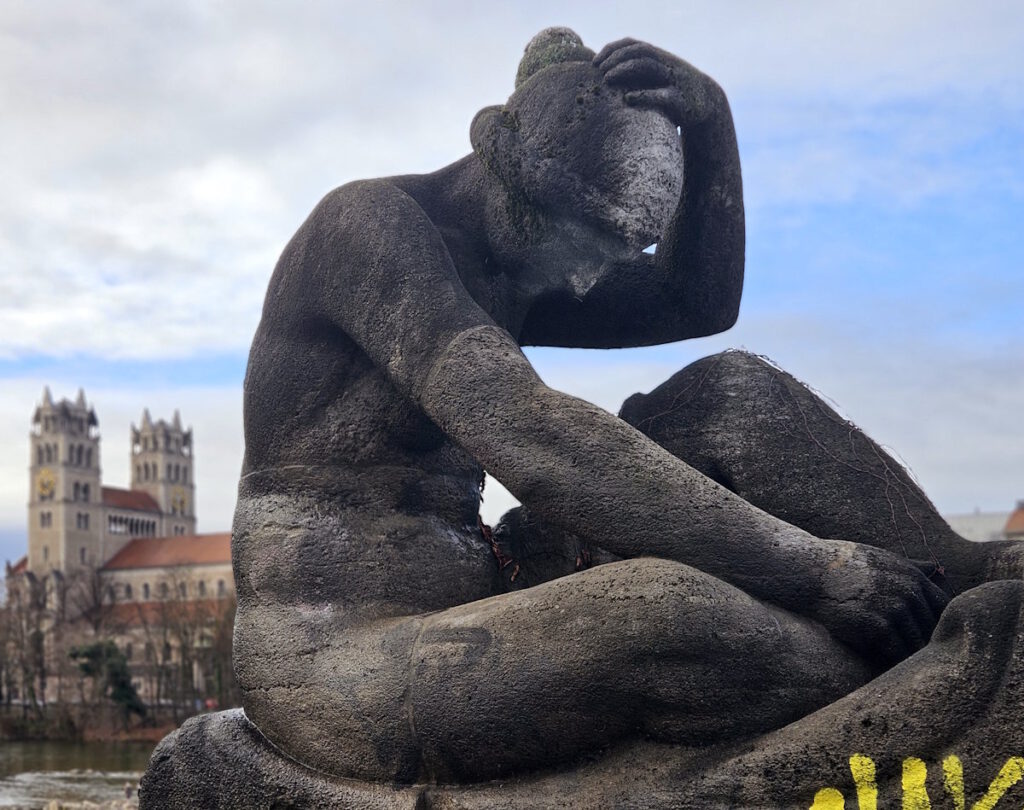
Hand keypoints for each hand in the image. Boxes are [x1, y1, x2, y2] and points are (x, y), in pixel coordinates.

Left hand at [593, 38, 721, 126]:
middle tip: (598, 71)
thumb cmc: (674, 91)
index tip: (595, 62)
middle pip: (638, 51)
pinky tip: (627, 99)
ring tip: (607, 79)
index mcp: (658, 57)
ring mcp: (673, 79)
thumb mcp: (657, 78)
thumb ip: (638, 73)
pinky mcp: (679, 99)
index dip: (612, 49)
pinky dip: (643, 95)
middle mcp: (665, 63)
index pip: (632, 44)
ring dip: (624, 69)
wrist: (708, 103)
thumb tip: (608, 75)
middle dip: (615, 58)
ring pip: (648, 65)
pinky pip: (660, 94)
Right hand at [810, 539, 948, 667]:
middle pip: (931, 629)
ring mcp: (893, 609)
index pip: (943, 607)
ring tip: (909, 670)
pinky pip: (896, 653)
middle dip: (925, 643)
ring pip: (916, 644)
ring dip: (912, 657)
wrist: (810, 572)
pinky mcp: (876, 626)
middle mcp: (908, 592)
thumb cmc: (843, 564)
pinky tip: (888, 666)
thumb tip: (938, 567)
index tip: (928, 635)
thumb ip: (912, 565)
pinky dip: (894, 661)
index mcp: (912, 577)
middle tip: (923, 661)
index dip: (937, 623)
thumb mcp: (880, 557)